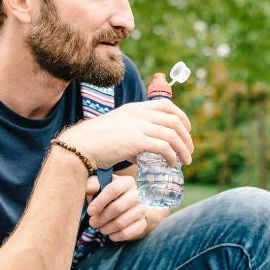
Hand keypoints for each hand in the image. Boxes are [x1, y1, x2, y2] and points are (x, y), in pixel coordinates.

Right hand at [62, 99, 193, 169]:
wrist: (80, 146)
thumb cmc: (95, 142)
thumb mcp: (116, 129)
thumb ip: (132, 134)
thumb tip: (142, 152)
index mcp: (134, 108)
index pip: (166, 105)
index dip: (181, 117)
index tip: (186, 130)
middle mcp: (138, 114)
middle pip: (174, 120)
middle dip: (186, 136)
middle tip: (189, 151)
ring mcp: (137, 126)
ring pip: (172, 134)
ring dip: (183, 149)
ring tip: (186, 161)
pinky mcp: (136, 141)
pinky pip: (163, 147)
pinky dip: (171, 156)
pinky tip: (171, 164)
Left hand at [85, 175, 150, 241]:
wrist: (126, 205)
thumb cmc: (109, 194)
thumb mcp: (100, 185)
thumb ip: (92, 184)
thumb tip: (90, 189)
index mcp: (127, 182)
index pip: (114, 189)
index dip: (100, 201)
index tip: (90, 211)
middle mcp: (138, 194)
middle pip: (118, 207)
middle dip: (101, 218)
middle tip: (93, 223)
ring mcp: (142, 209)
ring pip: (122, 222)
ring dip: (107, 228)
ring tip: (100, 228)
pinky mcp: (143, 223)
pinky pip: (128, 233)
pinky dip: (116, 236)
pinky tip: (110, 234)